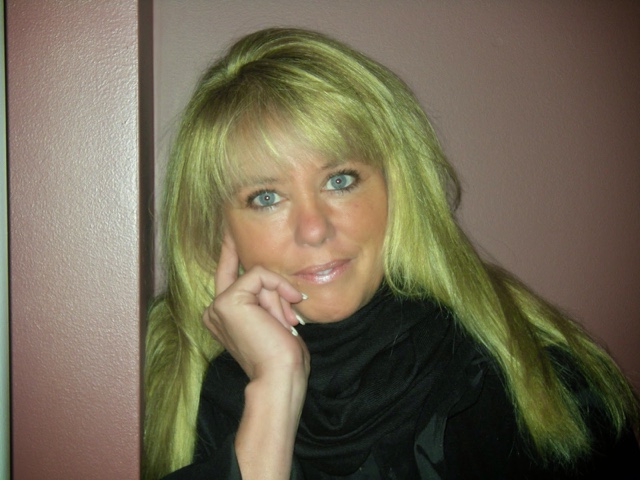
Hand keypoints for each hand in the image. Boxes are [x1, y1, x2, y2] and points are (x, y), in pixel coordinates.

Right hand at [202, 233, 309, 381]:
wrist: (278, 377)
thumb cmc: (282, 357)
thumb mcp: (274, 320)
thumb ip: (267, 298)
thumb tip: (278, 282)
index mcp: (223, 315)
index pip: (228, 274)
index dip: (229, 250)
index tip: (230, 229)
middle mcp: (214, 309)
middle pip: (248, 274)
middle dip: (274, 287)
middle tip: (283, 316)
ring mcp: (218, 305)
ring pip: (257, 275)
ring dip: (279, 298)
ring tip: (285, 326)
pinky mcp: (227, 300)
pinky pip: (259, 275)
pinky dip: (279, 288)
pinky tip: (287, 310)